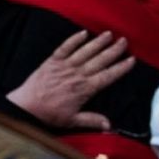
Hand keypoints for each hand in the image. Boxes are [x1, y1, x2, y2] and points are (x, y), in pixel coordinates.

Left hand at [5, 30, 135, 129]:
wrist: (27, 105)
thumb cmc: (49, 114)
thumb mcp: (72, 121)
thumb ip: (91, 120)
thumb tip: (109, 125)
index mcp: (85, 89)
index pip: (107, 76)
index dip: (121, 68)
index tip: (131, 60)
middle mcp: (77, 74)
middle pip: (100, 60)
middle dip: (113, 50)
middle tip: (124, 41)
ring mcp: (65, 66)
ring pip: (85, 51)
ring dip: (98, 42)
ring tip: (109, 34)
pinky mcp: (52, 61)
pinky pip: (65, 47)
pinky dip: (74, 39)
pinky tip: (83, 33)